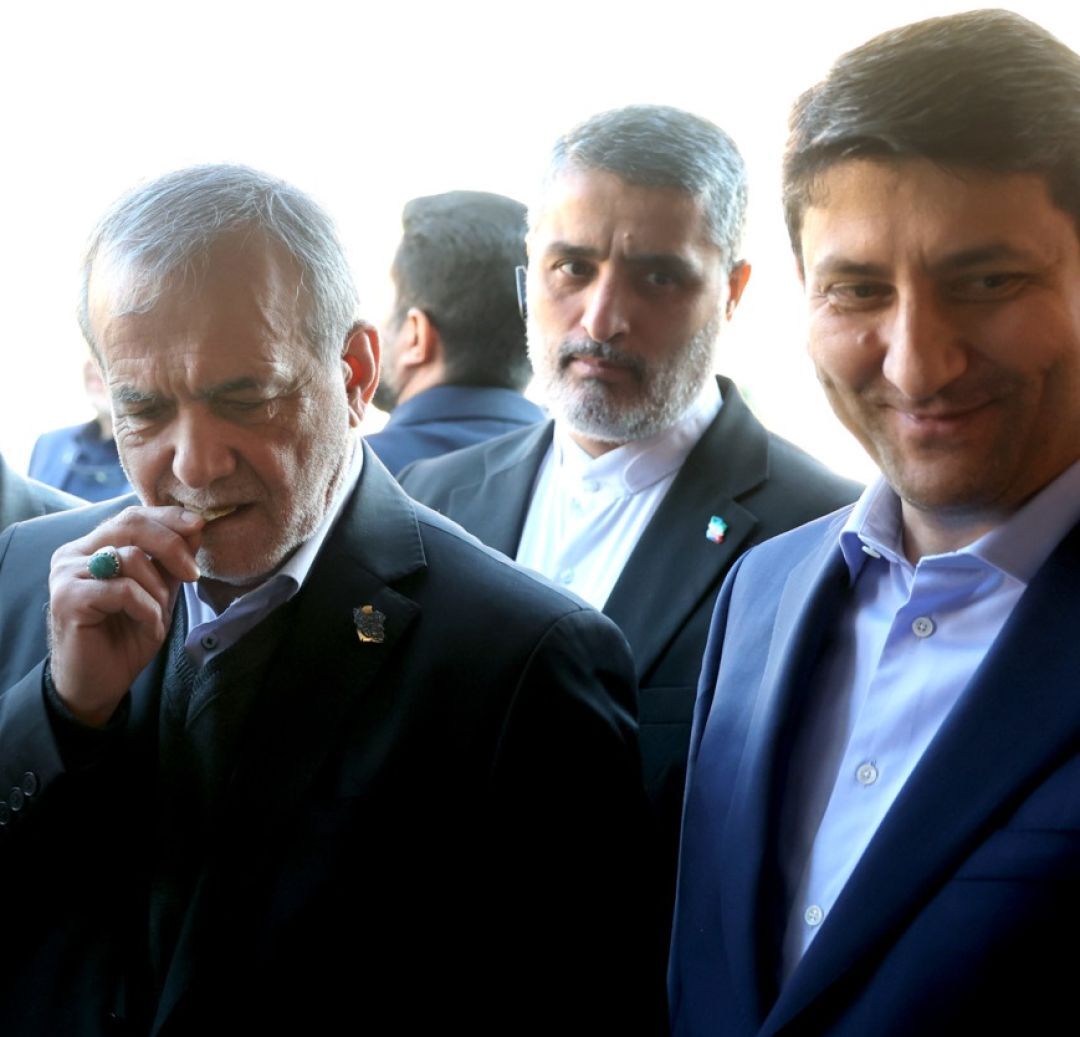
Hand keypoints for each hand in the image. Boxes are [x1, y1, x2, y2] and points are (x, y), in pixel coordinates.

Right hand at [47, 506, 204, 726]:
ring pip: (130, 559)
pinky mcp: (68, 598)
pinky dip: (146, 608)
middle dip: (172, 546)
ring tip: (156, 615)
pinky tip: (146, 625)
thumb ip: (171, 560)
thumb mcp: (159, 592)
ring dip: (157, 590)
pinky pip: (123, 590)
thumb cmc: (127, 636)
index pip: (132, 516)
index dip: (168, 517)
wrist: (100, 684)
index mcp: (92, 547)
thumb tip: (196, 526)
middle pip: (130, 525)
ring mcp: (66, 574)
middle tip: (193, 574)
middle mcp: (73, 553)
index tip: (200, 526)